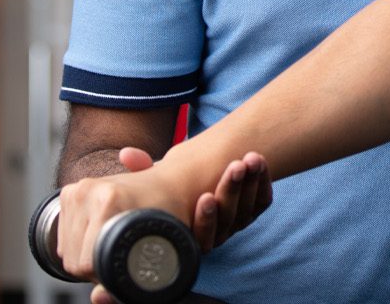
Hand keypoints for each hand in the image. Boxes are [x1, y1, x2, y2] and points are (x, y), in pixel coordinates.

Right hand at [57, 157, 186, 286]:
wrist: (169, 182)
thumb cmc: (171, 214)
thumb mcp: (159, 247)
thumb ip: (128, 282)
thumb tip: (97, 298)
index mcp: (108, 199)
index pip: (86, 261)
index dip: (102, 276)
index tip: (122, 270)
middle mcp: (88, 191)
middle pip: (73, 257)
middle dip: (93, 269)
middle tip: (119, 261)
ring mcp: (77, 190)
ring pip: (65, 249)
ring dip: (83, 257)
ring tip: (111, 248)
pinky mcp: (69, 192)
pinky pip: (62, 236)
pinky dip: (76, 245)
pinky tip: (98, 238)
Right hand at [80, 148, 272, 303]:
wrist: (203, 175)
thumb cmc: (173, 184)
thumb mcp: (157, 179)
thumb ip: (143, 169)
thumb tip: (127, 154)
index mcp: (190, 233)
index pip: (201, 234)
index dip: (205, 217)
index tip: (205, 196)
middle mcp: (214, 233)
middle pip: (228, 219)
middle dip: (231, 191)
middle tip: (235, 166)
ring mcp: (235, 223)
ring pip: (247, 209)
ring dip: (249, 183)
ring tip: (249, 158)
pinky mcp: (253, 209)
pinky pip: (262, 201)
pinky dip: (263, 182)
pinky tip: (260, 162)